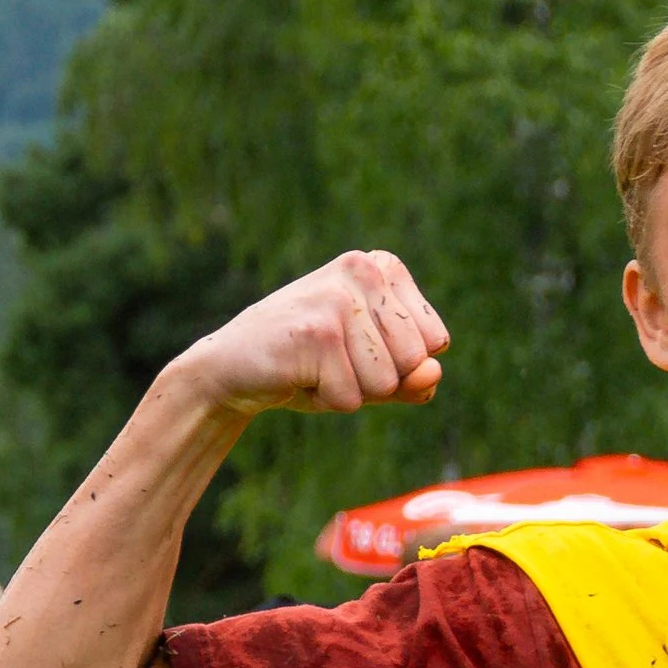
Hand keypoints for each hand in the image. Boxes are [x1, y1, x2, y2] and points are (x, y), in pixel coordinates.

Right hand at [180, 252, 448, 417]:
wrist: (232, 368)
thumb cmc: (309, 366)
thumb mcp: (373, 372)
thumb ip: (415, 377)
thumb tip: (433, 373)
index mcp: (383, 267)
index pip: (435, 342)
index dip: (398, 365)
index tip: (354, 349)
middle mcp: (363, 269)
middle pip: (415, 362)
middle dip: (376, 381)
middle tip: (330, 360)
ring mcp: (339, 299)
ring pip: (385, 383)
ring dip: (349, 392)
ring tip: (313, 367)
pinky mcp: (318, 332)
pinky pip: (351, 398)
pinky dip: (325, 400)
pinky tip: (296, 375)